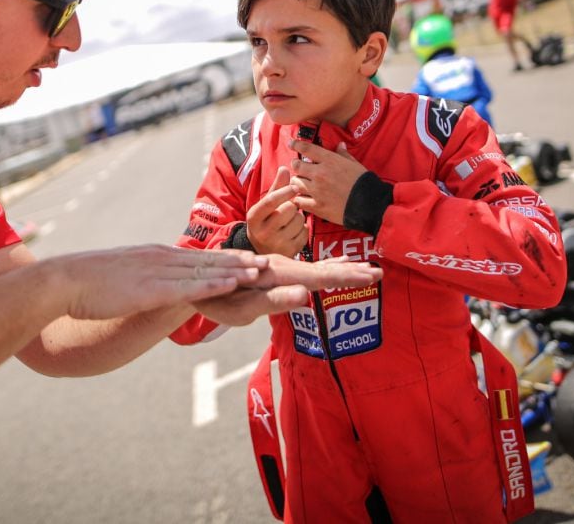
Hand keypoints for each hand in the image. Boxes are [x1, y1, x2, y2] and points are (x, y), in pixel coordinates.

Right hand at [57, 245, 266, 319]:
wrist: (63, 281)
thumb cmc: (87, 283)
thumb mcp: (122, 276)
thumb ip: (140, 277)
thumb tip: (148, 285)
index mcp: (154, 256)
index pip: (197, 257)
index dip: (225, 259)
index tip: (247, 260)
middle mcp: (160, 259)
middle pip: (208, 260)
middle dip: (239, 262)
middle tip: (267, 263)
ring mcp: (156, 272)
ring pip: (204, 270)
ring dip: (234, 271)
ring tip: (260, 271)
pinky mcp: (149, 288)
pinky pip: (187, 286)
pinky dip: (212, 284)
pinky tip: (231, 284)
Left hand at [192, 254, 382, 326]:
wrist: (194, 282)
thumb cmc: (216, 300)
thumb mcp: (242, 308)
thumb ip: (274, 301)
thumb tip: (305, 296)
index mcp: (277, 274)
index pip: (318, 276)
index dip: (346, 277)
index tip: (371, 275)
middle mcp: (280, 266)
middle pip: (322, 270)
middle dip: (350, 272)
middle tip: (379, 271)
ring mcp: (278, 267)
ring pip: (315, 268)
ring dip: (341, 269)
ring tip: (365, 269)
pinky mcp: (274, 270)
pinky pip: (305, 268)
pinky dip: (324, 267)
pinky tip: (335, 266)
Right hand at [245, 166, 307, 255]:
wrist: (263, 250)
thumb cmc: (266, 221)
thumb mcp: (266, 205)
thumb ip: (276, 187)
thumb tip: (284, 168)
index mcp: (254, 217)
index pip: (271, 200)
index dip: (285, 191)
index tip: (295, 186)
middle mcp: (263, 232)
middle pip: (288, 209)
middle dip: (292, 205)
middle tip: (288, 209)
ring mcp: (277, 243)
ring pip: (299, 220)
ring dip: (299, 217)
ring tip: (290, 221)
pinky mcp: (290, 252)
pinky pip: (305, 232)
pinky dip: (303, 229)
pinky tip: (294, 231)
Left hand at [289, 139, 365, 224]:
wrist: (370, 205)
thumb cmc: (364, 183)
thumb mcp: (355, 164)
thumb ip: (344, 154)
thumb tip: (339, 144)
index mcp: (330, 161)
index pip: (307, 149)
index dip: (296, 144)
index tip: (291, 143)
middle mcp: (320, 174)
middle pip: (297, 166)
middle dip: (296, 165)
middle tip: (297, 167)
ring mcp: (317, 190)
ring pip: (295, 183)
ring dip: (296, 182)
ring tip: (300, 184)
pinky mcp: (316, 206)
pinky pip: (299, 201)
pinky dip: (298, 199)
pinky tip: (300, 199)